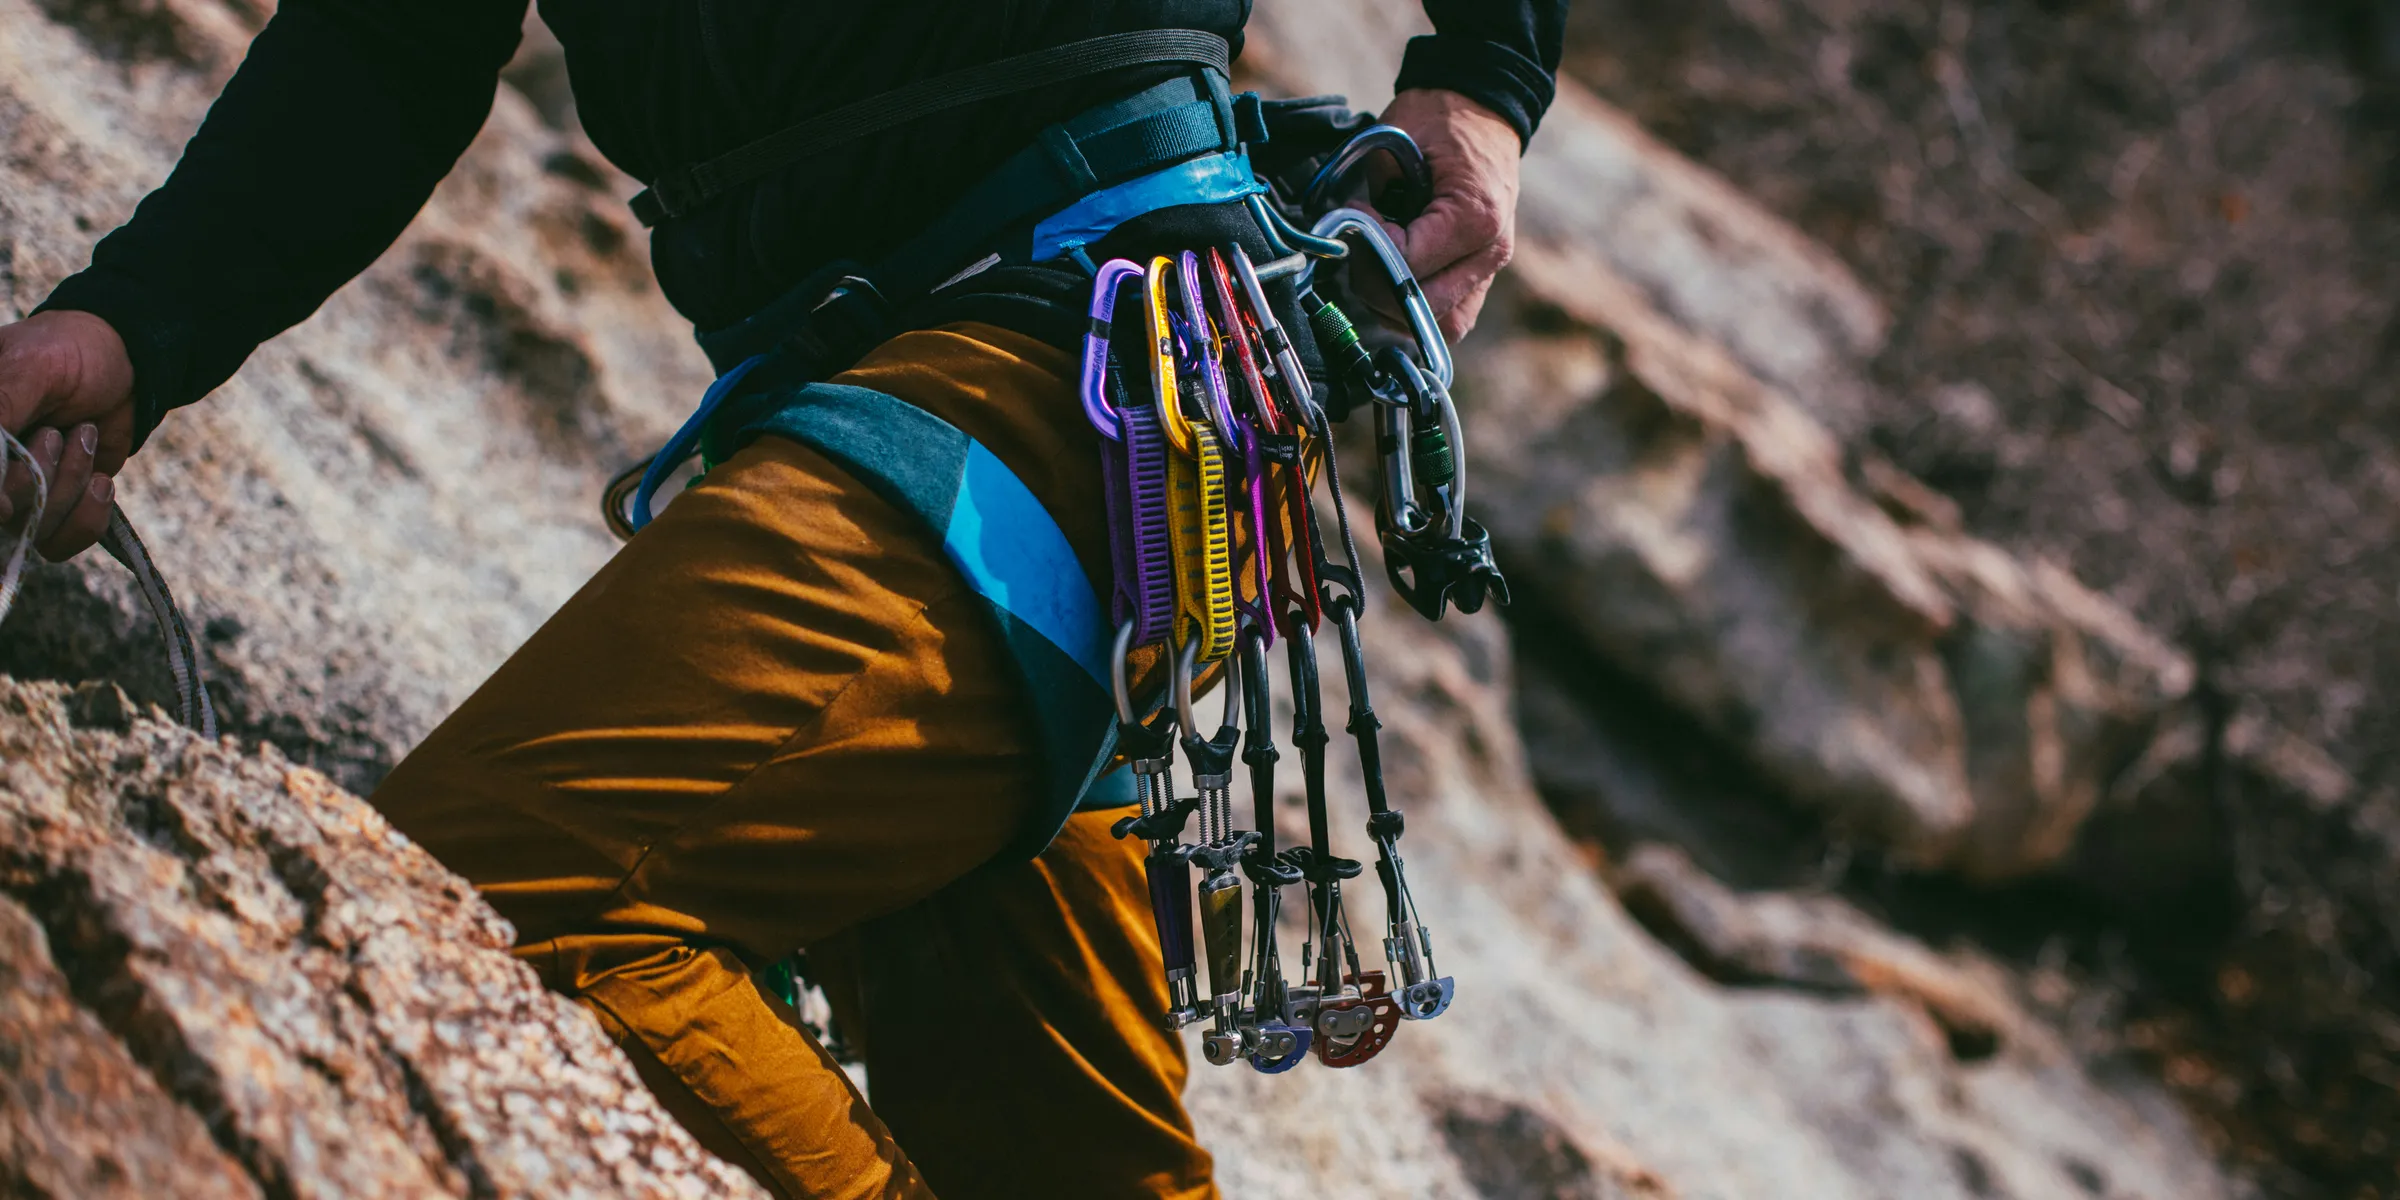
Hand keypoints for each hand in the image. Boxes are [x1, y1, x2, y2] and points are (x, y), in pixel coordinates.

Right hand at [0, 310, 136, 558]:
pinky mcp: (50, 509)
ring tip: (82, 436)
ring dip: (69, 483)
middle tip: (57, 431)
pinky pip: (59, 544)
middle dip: (39, 476)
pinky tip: (101, 479)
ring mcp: (13, 493)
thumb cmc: (67, 353)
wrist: (124, 362)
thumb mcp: (29, 368)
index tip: (11, 501)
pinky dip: (88, 515)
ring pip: (31, 531)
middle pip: (2, 516)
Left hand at [1377, 88, 1521, 339]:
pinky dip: (1418, 308)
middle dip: (1378, 285)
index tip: (1357, 216)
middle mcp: (1491, 252)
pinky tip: (1395, 277)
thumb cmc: (1439, 118)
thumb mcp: (1396, 143)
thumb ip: (1374, 198)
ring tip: (1379, 263)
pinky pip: (1451, 315)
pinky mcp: (1481, 275)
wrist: (1480, 105)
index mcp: (1476, 218)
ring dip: (1398, 306)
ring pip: (1443, 326)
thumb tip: (1352, 239)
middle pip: (1424, 308)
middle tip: (1361, 247)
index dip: (1369, 249)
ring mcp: (1490, 267)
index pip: (1408, 266)